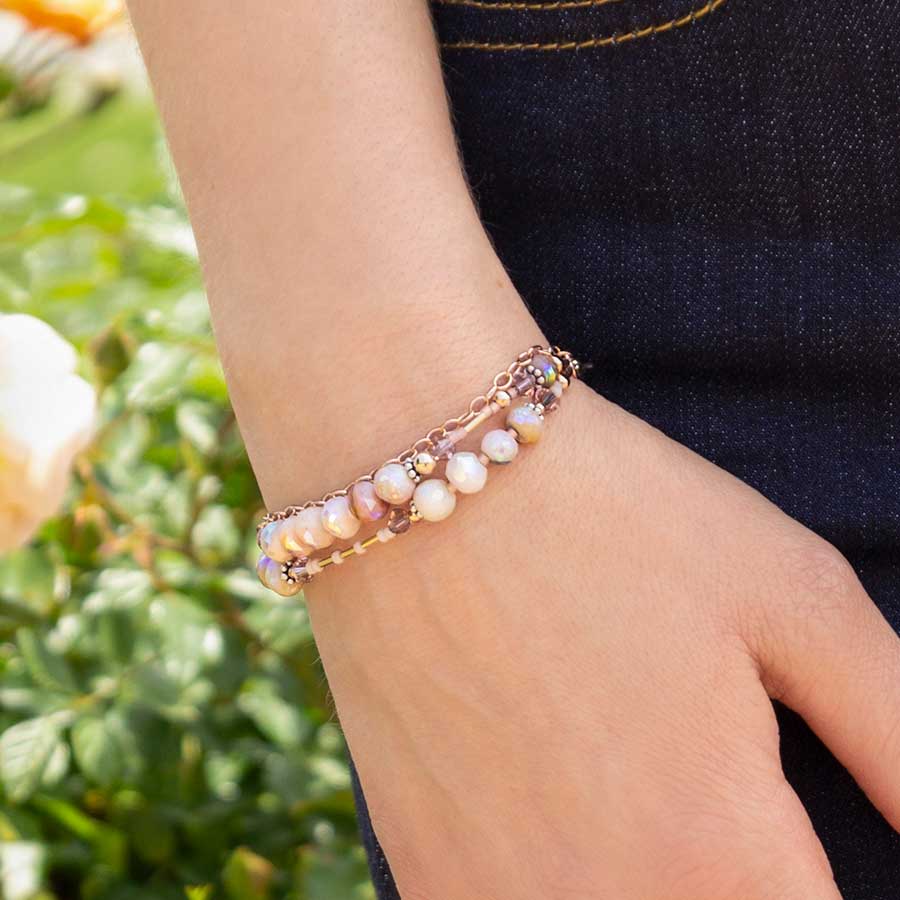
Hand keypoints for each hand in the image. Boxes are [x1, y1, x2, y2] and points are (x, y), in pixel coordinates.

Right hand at [309, 382, 899, 899]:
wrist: (417, 471)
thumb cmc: (609, 512)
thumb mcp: (793, 599)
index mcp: (716, 857)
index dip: (822, 878)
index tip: (790, 824)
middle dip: (742, 874)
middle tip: (702, 771)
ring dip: (652, 881)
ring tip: (635, 772)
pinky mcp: (425, 872)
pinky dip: (564, 883)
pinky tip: (564, 810)